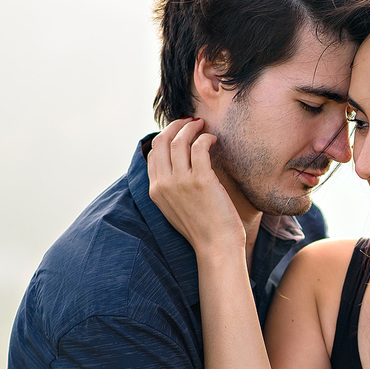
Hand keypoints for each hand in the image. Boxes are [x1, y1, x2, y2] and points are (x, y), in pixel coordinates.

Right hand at [146, 118, 244, 254]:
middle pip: (162, 141)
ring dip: (192, 127)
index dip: (166, 137)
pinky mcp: (201, 180)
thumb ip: (171, 188)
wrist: (216, 247)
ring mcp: (181, 182)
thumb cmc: (202, 229)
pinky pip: (200, 147)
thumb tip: (177, 165)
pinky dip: (206, 138)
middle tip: (191, 121)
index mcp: (156, 190)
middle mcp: (164, 184)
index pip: (153, 153)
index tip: (179, 132)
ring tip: (203, 126)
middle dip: (176, 125)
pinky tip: (214, 140)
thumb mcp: (176, 208)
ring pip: (180, 140)